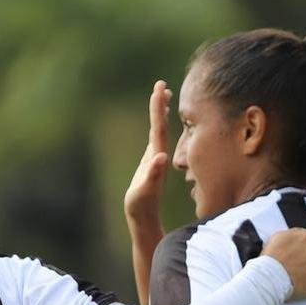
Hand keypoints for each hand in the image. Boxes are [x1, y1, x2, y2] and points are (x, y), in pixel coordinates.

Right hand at [123, 80, 172, 226]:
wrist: (145, 219)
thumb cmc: (141, 207)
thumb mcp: (145, 191)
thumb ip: (153, 175)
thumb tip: (161, 156)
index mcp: (157, 156)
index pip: (158, 127)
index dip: (158, 108)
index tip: (160, 88)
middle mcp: (158, 154)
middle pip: (160, 125)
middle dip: (160, 105)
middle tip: (163, 85)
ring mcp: (155, 158)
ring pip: (159, 131)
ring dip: (160, 113)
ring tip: (164, 96)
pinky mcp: (151, 164)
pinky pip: (156, 139)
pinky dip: (157, 127)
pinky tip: (157, 123)